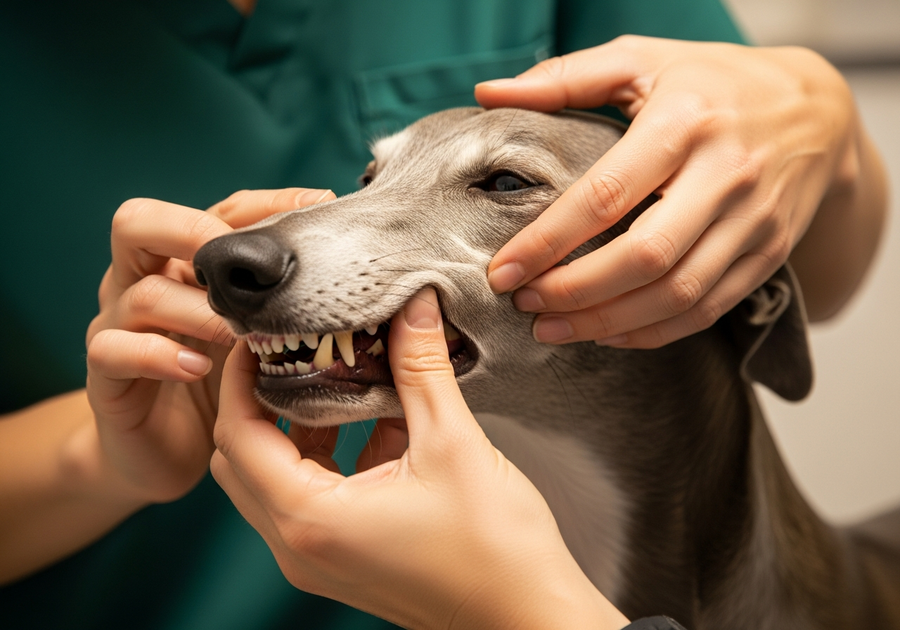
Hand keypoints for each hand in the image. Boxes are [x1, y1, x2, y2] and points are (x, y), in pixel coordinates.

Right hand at [84, 188, 333, 504]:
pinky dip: (159, 355)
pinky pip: (115, 350)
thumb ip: (289, 303)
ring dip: (197, 310)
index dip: (265, 205)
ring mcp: (119, 327)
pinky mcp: (107, 376)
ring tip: (242, 334)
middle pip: (138, 224)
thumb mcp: (260, 336)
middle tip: (242, 263)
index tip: (320, 206)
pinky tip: (199, 368)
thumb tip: (359, 280)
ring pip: (141, 293)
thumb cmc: (221, 383)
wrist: (165, 452)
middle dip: (192, 232)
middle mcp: (144, 283)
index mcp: (186, 265)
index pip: (218, 212)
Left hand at [211, 287, 628, 629]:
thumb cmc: (495, 548)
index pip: (239, 434)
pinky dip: (329, 456)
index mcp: (311, 519)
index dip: (241, 378)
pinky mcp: (343, 559)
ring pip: (274, 478)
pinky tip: (378, 422)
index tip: (261, 335)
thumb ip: (421, 367)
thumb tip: (413, 305)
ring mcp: (318, 559)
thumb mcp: (453, 443)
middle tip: (290, 351)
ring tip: (337, 379)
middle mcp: (300, 546)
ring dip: (297, 427)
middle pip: (243, 458)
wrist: (528, 617)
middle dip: (261, 400)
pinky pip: (311, 497)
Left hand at [477, 36, 862, 346]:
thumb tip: (487, 93)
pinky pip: (707, 309)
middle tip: (524, 306)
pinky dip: (653, 332)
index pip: (606, 196)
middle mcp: (727, 174)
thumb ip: (565, 77)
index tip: (502, 272)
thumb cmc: (715, 81)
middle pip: (644, 257)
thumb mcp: (643, 60)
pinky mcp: (769, 254)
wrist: (820, 108)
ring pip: (678, 294)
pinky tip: (608, 333)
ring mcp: (754, 220)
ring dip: (608, 322)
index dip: (548, 242)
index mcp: (685, 122)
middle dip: (574, 292)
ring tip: (552, 330)